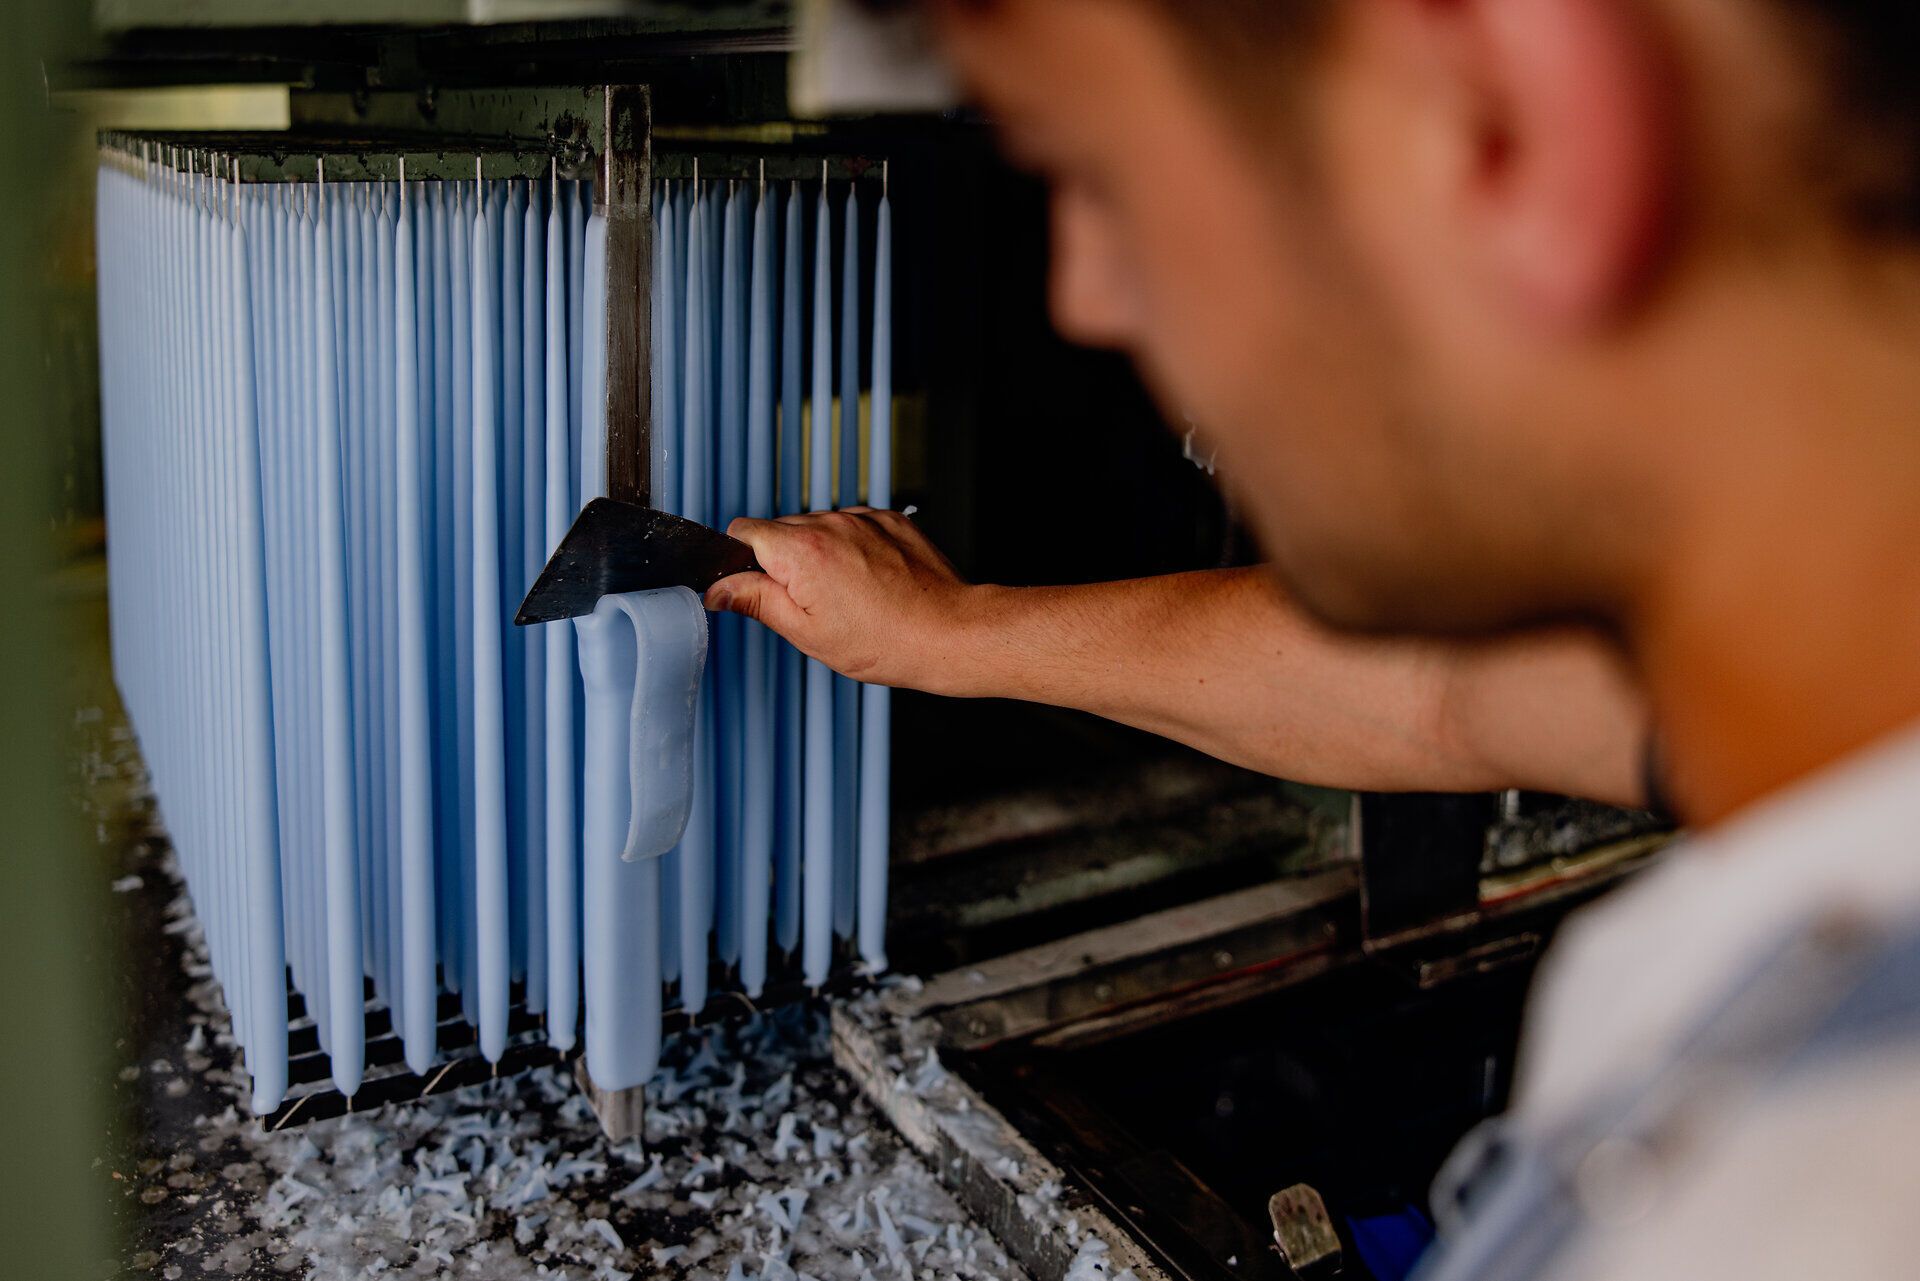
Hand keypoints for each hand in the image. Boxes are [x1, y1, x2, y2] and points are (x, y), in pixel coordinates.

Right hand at [705, 508, 982, 690]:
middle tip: (811, 602)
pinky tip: (869, 580)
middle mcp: (831, 523)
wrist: (948, 632)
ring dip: (819, 554)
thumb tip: (717, 590)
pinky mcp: (889, 518)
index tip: (756, 585)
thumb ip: (756, 602)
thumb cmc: (884, 641)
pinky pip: (853, 526)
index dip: (741, 560)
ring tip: (847, 595)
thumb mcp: (806, 632)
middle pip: (781, 530)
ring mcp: (863, 518)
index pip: (743, 531)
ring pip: (817, 528)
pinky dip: (851, 547)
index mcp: (802, 551)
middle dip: (783, 562)